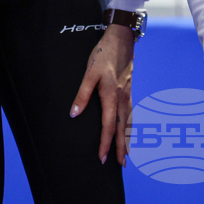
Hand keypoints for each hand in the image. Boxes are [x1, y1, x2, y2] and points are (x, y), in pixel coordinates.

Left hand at [70, 24, 133, 164]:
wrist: (121, 38)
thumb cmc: (104, 54)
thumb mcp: (89, 72)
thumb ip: (82, 94)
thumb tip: (74, 114)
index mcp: (111, 95)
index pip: (108, 125)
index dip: (105, 143)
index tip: (102, 157)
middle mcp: (121, 97)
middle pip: (122, 128)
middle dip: (121, 147)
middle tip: (120, 165)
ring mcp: (127, 93)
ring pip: (128, 121)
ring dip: (127, 138)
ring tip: (126, 153)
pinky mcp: (129, 89)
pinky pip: (130, 112)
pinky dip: (129, 125)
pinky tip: (127, 129)